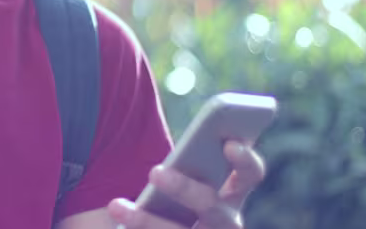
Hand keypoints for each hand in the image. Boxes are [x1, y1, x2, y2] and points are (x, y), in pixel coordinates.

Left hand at [106, 141, 266, 228]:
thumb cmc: (178, 198)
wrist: (173, 227)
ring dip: (146, 220)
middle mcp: (226, 222)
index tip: (229, 143)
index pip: (251, 174)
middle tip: (154, 171)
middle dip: (183, 188)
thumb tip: (162, 149)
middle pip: (209, 205)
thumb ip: (188, 160)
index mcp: (233, 194)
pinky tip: (114, 217)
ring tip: (115, 206)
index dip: (245, 160)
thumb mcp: (188, 180)